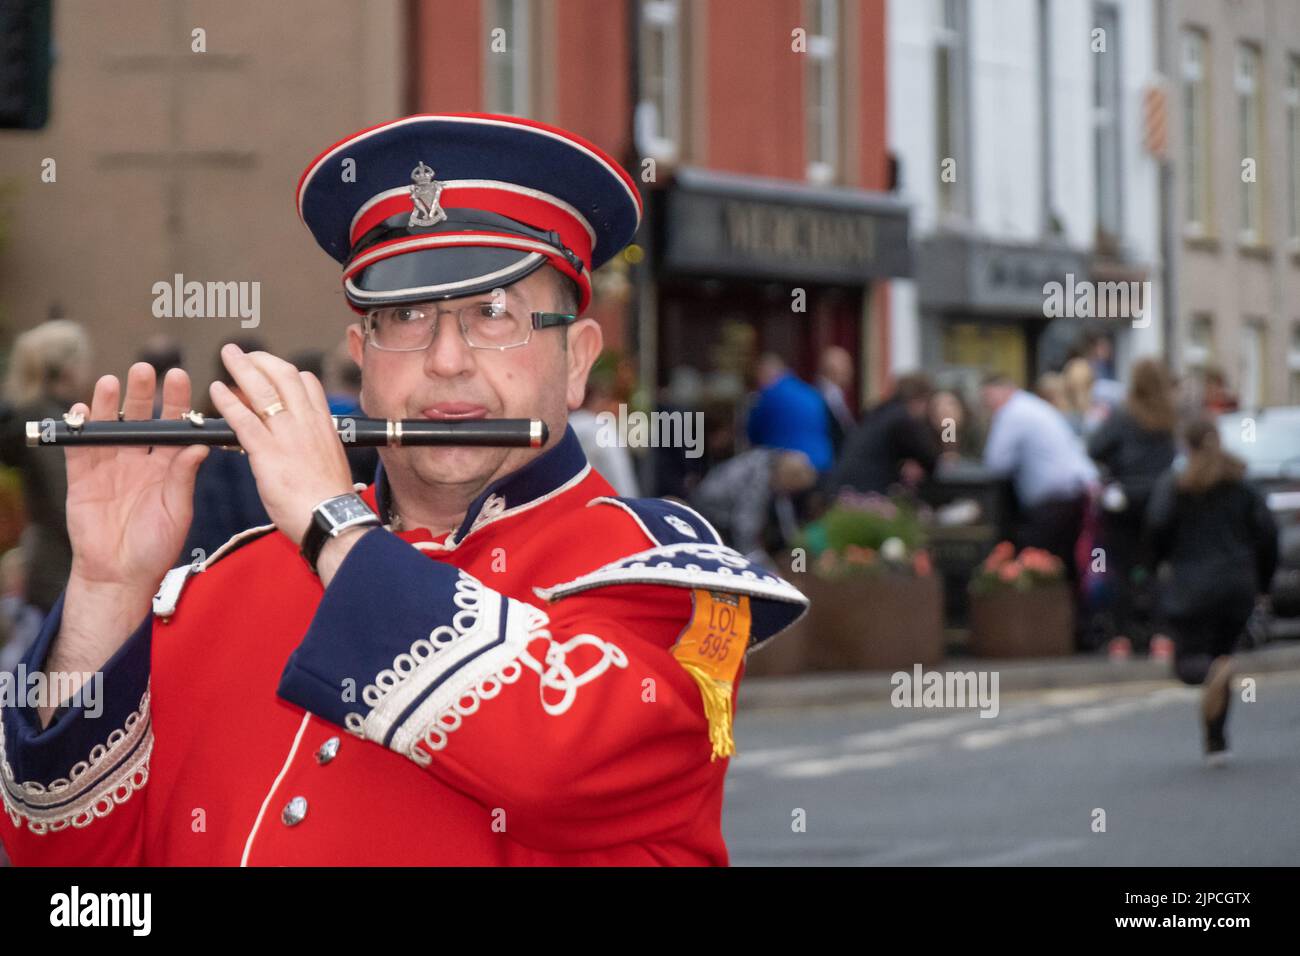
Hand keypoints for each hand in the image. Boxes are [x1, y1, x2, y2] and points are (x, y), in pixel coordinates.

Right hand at [65, 363, 209, 590]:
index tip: (182, 377)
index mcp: (169, 465)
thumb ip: (184, 476)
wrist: (121, 574)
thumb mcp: (178, 509)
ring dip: (111, 404)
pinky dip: (80, 429)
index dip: (177, 403)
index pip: (174, 426)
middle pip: (141, 418)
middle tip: (148, 369)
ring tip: (114, 382)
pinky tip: (84, 411)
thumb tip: (199, 445)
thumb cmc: (157, 545)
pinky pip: (80, 448)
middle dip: (144, 393)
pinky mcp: (83, 477)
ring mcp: (111, 466)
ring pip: (110, 427)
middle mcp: (140, 459)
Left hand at [208, 344, 357, 547]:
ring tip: (228, 355)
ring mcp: (287, 435)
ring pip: (264, 390)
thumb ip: (314, 447)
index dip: (287, 372)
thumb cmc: (330, 501)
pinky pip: (244, 419)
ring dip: (243, 368)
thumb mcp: (330, 464)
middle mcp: (307, 423)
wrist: (332, 519)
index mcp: (324, 426)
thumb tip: (304, 447)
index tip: (272, 370)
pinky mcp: (268, 452)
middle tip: (245, 352)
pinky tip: (215, 391)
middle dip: (263, 360)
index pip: (308, 385)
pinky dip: (228, 402)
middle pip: (285, 377)